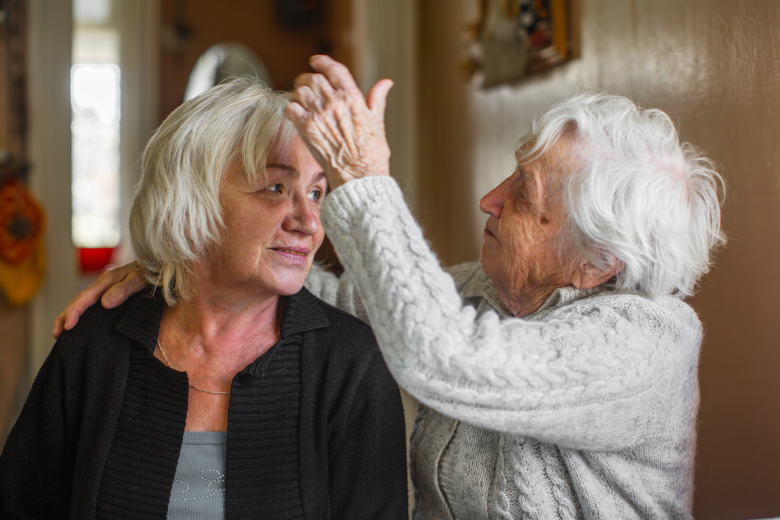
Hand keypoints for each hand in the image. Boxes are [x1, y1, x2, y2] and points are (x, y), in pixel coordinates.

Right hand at [52, 262, 145, 338]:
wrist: (159, 264)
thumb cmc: (150, 271)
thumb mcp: (138, 279)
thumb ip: (123, 290)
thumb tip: (104, 303)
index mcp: (106, 280)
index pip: (85, 298)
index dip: (74, 312)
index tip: (68, 326)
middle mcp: (103, 284)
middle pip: (79, 301)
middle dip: (65, 316)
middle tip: (57, 334)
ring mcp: (106, 289)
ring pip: (83, 303)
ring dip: (70, 316)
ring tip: (61, 332)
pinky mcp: (111, 293)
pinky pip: (93, 304)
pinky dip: (83, 314)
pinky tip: (81, 324)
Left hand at [287, 55, 392, 189]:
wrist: (359, 175)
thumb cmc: (371, 153)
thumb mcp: (377, 122)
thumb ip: (376, 99)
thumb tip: (386, 83)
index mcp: (353, 97)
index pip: (334, 70)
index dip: (323, 61)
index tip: (316, 61)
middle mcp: (334, 102)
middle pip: (314, 78)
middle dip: (309, 79)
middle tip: (306, 84)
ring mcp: (318, 114)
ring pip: (300, 91)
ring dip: (299, 94)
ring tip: (301, 101)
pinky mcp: (306, 128)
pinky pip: (290, 108)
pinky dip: (291, 109)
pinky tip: (296, 114)